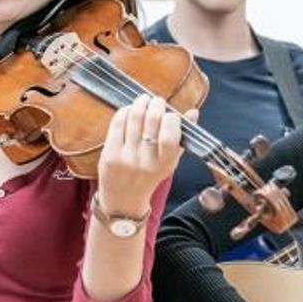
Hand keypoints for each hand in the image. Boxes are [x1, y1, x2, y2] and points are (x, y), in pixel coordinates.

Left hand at [95, 94, 186, 218]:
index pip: (170, 133)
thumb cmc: (149, 177)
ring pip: (134, 117)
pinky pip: (118, 123)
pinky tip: (129, 110)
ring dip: (140, 103)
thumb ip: (181, 138)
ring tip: (144, 100)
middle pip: (152, 120)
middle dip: (156, 104)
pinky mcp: (109, 154)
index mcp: (164, 164)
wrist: (124, 201)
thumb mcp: (169, 163)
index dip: (172, 117)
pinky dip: (125, 111)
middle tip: (157, 101)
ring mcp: (126, 158)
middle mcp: (145, 161)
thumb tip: (193, 112)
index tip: (171, 114)